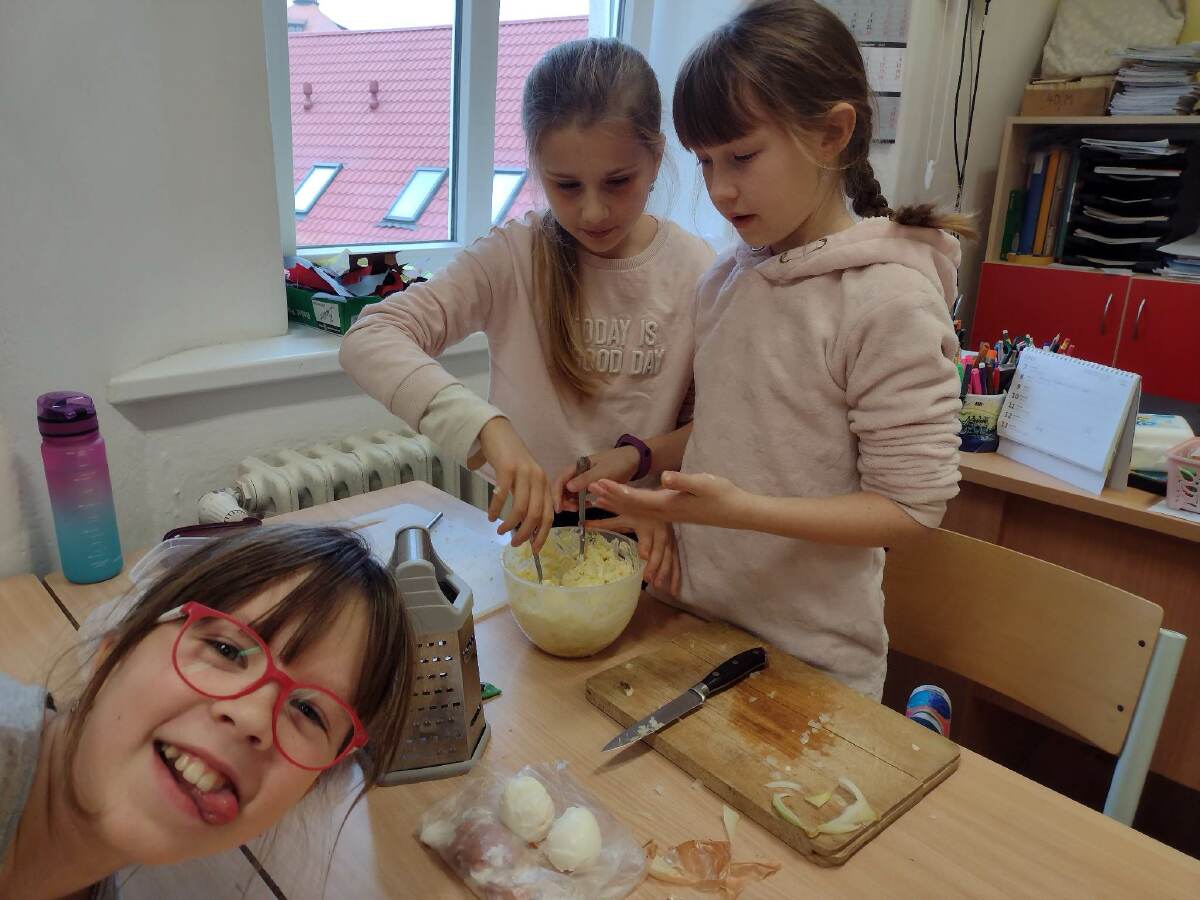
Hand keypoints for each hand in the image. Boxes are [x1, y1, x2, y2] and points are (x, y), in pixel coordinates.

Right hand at [475, 418, 553, 551]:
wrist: (498, 433)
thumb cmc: (512, 459)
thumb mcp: (527, 479)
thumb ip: (530, 498)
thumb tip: (528, 526)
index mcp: (545, 484)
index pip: (549, 515)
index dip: (542, 534)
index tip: (534, 549)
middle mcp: (538, 479)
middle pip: (536, 514)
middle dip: (525, 533)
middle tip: (514, 543)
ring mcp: (523, 473)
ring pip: (520, 507)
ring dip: (510, 523)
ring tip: (500, 531)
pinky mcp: (508, 468)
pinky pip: (502, 495)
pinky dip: (495, 509)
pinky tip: (491, 516)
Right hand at [551, 445, 639, 513]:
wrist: (633, 460)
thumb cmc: (617, 463)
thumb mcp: (602, 472)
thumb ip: (585, 479)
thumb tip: (567, 488)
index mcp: (577, 466)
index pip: (560, 480)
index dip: (556, 494)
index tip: (559, 508)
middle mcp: (578, 472)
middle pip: (563, 487)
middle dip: (562, 500)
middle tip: (570, 510)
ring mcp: (584, 478)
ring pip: (570, 492)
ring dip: (571, 502)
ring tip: (578, 510)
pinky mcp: (591, 484)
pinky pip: (580, 494)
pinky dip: (580, 501)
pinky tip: (585, 507)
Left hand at [586, 515, 680, 595]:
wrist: (659, 501)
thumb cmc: (637, 509)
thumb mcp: (622, 515)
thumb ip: (603, 522)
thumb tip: (582, 525)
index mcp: (646, 524)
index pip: (646, 536)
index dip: (646, 545)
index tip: (643, 556)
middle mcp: (660, 532)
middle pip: (659, 550)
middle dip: (655, 565)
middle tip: (648, 578)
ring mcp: (669, 540)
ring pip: (669, 558)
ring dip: (664, 572)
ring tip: (658, 586)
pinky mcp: (674, 546)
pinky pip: (676, 563)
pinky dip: (675, 577)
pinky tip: (673, 591)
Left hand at [589, 471, 754, 528]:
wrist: (735, 511)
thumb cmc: (721, 495)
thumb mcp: (703, 484)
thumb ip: (683, 481)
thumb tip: (664, 478)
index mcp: (666, 504)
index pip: (635, 498)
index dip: (615, 490)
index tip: (597, 482)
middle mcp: (663, 512)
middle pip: (629, 506)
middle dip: (608, 496)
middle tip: (587, 487)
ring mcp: (666, 515)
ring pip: (634, 510)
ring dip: (615, 503)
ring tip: (596, 497)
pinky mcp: (670, 513)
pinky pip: (642, 512)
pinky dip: (628, 507)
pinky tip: (622, 504)